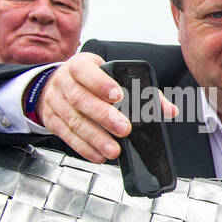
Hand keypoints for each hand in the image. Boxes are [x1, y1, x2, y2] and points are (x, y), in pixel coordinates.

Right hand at [35, 53, 176, 162]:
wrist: (57, 84)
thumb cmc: (93, 81)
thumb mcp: (112, 77)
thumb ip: (143, 91)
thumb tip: (169, 110)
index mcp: (81, 66)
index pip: (87, 72)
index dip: (101, 83)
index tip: (118, 95)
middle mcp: (64, 82)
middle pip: (81, 99)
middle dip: (103, 116)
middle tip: (124, 129)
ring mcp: (55, 101)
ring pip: (73, 120)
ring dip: (95, 138)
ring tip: (114, 150)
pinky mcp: (51, 119)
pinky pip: (66, 135)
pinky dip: (83, 147)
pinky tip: (98, 155)